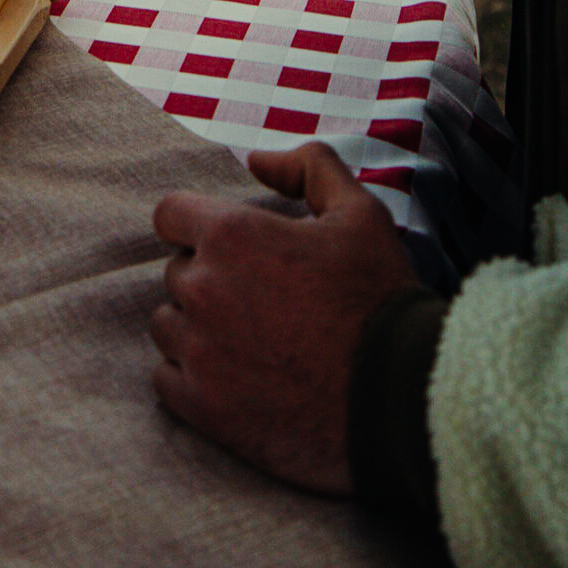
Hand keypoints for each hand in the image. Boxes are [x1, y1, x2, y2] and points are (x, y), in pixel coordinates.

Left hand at [150, 142, 422, 493]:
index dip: (198, 226)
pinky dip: (192, 377)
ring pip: (168, 325)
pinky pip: (166, 380)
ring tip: (251, 341)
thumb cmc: (380, 300)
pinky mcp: (203, 408)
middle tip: (262, 301)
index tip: (230, 248)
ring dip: (197, 328)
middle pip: (177, 273)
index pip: (170, 214)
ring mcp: (199, 352)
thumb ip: (308, 168)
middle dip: (211, 279)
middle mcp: (203, 290)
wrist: (401, 400)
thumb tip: (258, 159)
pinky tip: (235, 379)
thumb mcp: (360, 213)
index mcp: (231, 236)